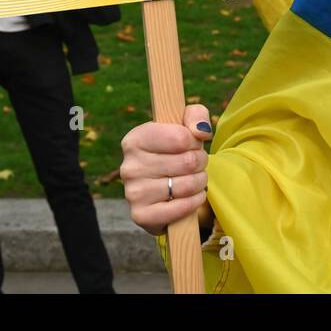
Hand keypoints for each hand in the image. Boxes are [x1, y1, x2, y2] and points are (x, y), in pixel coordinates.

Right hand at [120, 104, 214, 235]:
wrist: (166, 188)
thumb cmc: (177, 151)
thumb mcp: (186, 125)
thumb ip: (196, 115)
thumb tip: (200, 130)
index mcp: (135, 139)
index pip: (181, 137)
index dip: (195, 142)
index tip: (192, 144)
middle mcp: (129, 166)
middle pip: (187, 162)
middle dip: (200, 162)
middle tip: (196, 163)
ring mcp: (133, 193)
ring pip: (187, 185)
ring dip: (200, 181)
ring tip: (195, 178)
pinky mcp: (141, 215)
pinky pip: (181, 208)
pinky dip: (195, 201)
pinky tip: (193, 196)